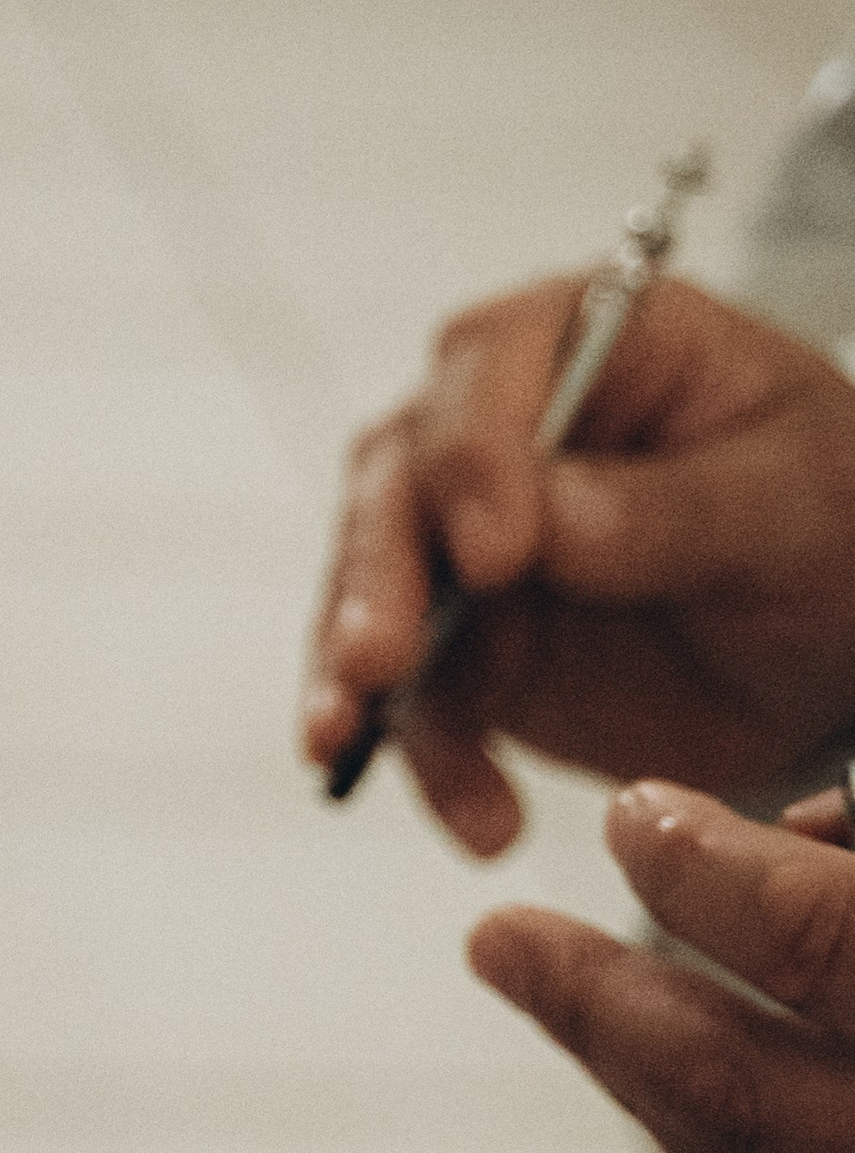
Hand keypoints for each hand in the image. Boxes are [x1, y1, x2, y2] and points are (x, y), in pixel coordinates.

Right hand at [303, 274, 854, 853]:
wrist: (835, 627)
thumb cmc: (832, 514)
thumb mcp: (793, 499)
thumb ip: (672, 508)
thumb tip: (548, 521)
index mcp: (583, 336)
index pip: (488, 365)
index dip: (474, 457)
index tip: (497, 552)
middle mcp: (495, 424)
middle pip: (395, 479)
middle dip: (374, 576)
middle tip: (378, 659)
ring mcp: (460, 536)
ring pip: (371, 592)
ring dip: (360, 677)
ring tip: (347, 744)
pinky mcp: (461, 643)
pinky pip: (420, 701)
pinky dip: (431, 760)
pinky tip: (479, 816)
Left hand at [475, 780, 854, 1152]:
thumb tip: (804, 828)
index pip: (817, 937)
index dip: (712, 872)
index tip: (633, 814)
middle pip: (739, 1096)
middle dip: (599, 1007)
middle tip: (499, 937)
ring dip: (639, 1080)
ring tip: (552, 993)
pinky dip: (726, 1147)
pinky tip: (663, 1084)